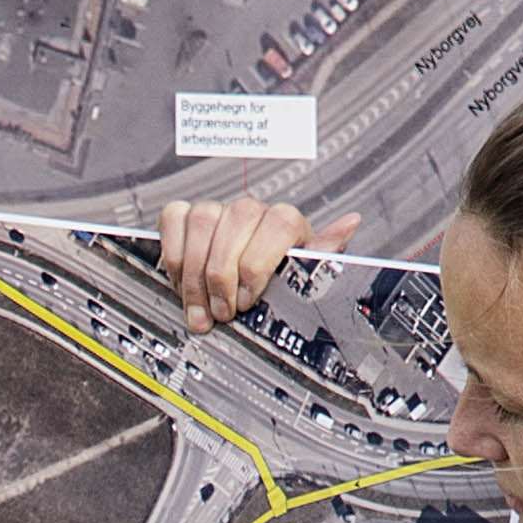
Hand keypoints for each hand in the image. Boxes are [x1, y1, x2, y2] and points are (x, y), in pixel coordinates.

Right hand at [157, 195, 317, 334]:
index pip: (278, 224)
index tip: (246, 299)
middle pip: (235, 222)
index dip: (257, 264)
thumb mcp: (304, 277)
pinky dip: (173, 252)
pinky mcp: (186, 216)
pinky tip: (180, 282)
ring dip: (195, 273)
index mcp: (285, 223)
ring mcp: (218, 211)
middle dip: (223, 275)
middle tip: (222, 312)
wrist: (241, 286)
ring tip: (200, 309)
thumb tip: (350, 222)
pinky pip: (174, 218)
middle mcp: (251, 211)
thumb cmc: (273, 283)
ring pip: (202, 221)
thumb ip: (324, 253)